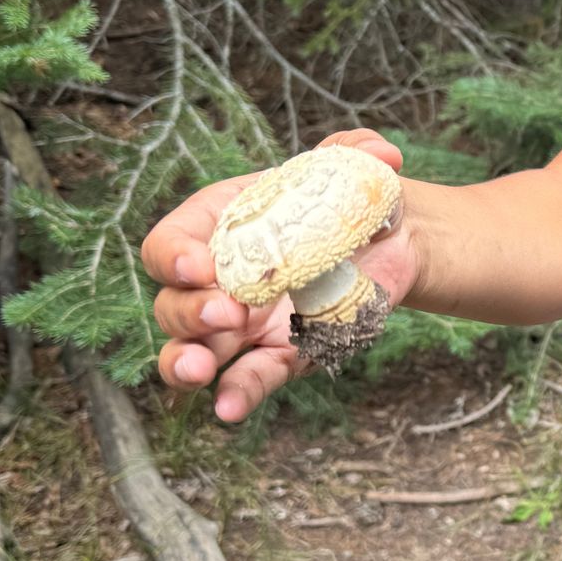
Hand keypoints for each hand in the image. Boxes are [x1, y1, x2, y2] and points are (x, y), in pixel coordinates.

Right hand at [141, 129, 419, 422]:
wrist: (393, 242)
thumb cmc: (353, 199)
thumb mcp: (351, 168)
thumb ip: (356, 151)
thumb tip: (382, 154)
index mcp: (219, 226)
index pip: (169, 244)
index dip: (174, 257)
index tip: (202, 266)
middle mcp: (219, 279)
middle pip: (172, 304)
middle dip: (189, 312)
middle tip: (230, 312)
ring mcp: (243, 324)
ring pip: (191, 351)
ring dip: (186, 363)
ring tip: (200, 370)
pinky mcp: (278, 355)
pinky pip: (247, 379)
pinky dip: (236, 395)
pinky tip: (229, 409)